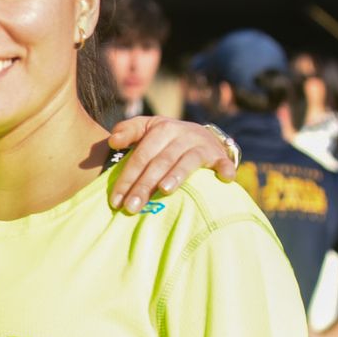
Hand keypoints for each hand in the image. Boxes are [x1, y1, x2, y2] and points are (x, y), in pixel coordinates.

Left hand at [107, 116, 237, 213]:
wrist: (201, 135)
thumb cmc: (166, 139)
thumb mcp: (147, 129)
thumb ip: (128, 131)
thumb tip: (112, 141)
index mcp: (161, 129)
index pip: (140, 156)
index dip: (127, 178)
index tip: (115, 201)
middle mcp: (182, 135)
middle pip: (160, 162)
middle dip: (144, 186)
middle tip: (131, 208)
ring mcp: (201, 145)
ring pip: (187, 162)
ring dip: (177, 175)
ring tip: (164, 191)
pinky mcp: (219, 155)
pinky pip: (223, 162)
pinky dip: (225, 169)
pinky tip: (224, 179)